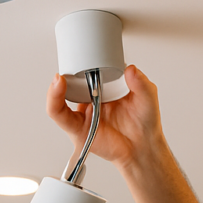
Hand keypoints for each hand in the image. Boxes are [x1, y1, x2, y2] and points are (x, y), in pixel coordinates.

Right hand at [47, 65, 166, 170]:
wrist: (143, 149)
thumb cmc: (144, 124)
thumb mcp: (147, 97)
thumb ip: (141, 83)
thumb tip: (130, 69)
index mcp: (104, 88)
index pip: (87, 70)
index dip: (81, 61)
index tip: (82, 53)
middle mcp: (91, 99)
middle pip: (70, 82)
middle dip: (66, 71)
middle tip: (71, 65)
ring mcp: (83, 113)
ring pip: (59, 98)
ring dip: (56, 87)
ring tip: (60, 79)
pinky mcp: (77, 129)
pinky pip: (59, 115)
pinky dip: (54, 101)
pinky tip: (58, 90)